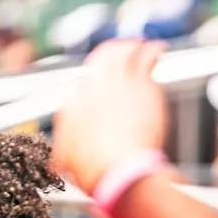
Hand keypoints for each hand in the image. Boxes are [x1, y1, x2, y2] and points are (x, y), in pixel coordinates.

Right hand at [53, 41, 167, 194]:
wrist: (119, 171)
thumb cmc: (96, 170)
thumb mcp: (67, 159)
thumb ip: (66, 150)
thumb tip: (59, 160)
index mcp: (72, 103)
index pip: (78, 84)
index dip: (92, 83)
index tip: (100, 84)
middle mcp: (92, 86)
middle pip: (102, 58)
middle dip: (114, 53)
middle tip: (126, 51)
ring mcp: (118, 82)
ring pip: (125, 54)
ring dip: (134, 48)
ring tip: (145, 46)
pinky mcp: (142, 85)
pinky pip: (147, 59)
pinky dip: (152, 51)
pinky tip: (158, 49)